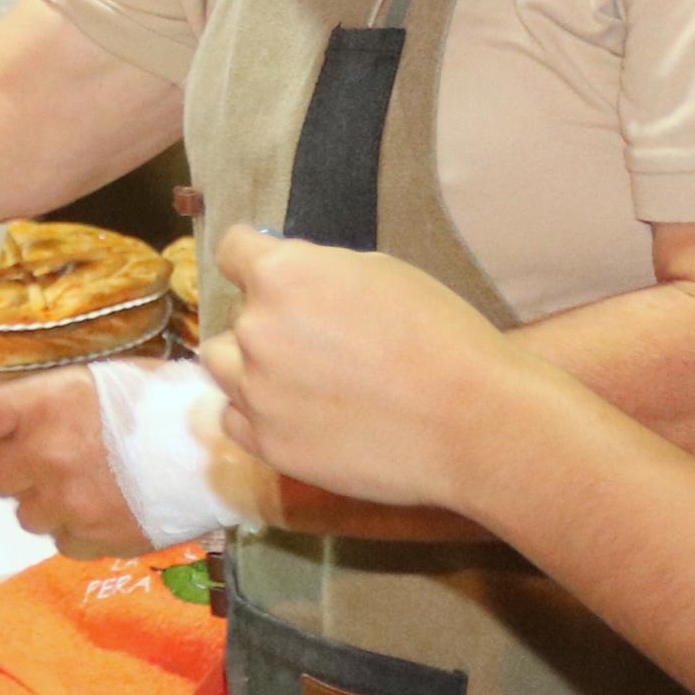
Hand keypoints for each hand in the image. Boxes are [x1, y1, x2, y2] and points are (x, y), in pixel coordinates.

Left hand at [0, 368, 148, 556]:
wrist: (216, 451)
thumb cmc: (163, 402)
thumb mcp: (100, 382)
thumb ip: (53, 405)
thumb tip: (22, 426)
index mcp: (44, 404)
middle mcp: (44, 454)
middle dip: (16, 472)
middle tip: (48, 464)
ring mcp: (66, 501)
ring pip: (27, 515)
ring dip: (47, 504)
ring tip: (86, 488)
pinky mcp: (91, 538)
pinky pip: (62, 542)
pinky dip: (75, 532)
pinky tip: (105, 512)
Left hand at [202, 224, 531, 513]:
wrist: (471, 421)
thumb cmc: (440, 336)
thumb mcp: (380, 273)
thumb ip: (319, 274)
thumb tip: (294, 282)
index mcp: (281, 275)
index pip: (232, 251)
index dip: (252, 258)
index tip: (262, 267)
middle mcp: (255, 330)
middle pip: (234, 316)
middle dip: (264, 320)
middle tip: (314, 340)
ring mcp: (256, 392)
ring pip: (222, 367)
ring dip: (250, 367)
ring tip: (301, 379)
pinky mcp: (267, 444)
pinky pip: (235, 419)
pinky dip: (257, 413)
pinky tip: (298, 413)